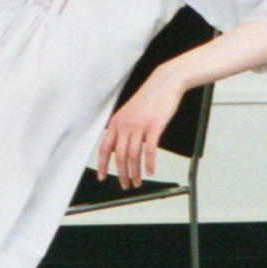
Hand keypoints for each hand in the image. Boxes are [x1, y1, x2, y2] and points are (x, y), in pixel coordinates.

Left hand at [96, 69, 185, 188]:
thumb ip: (122, 129)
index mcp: (116, 122)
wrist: (164, 83)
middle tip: (125, 184)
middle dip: (121, 174)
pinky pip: (150, 150)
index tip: (102, 177)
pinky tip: (150, 171)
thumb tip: (117, 148)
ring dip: (135, 172)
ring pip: (133, 156)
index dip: (102, 165)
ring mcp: (139, 126)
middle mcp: (125, 125)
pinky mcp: (154, 126)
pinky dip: (149, 163)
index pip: (104, 148)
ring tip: (137, 181)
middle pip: (119, 156)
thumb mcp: (128, 113)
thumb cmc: (149, 99)